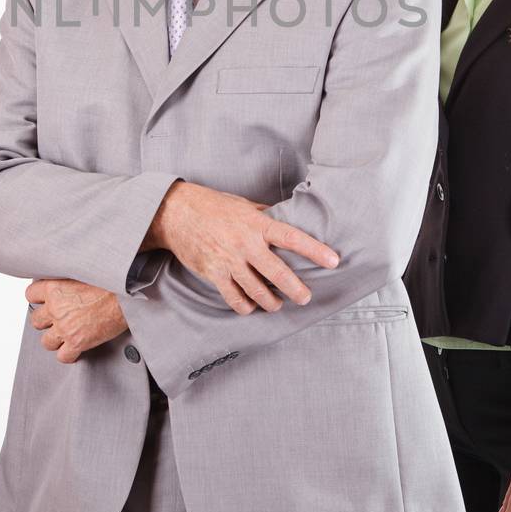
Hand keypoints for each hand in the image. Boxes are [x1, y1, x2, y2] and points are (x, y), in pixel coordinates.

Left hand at [26, 279, 127, 362]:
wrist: (126, 296)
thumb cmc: (109, 282)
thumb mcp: (82, 273)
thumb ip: (66, 280)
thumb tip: (63, 284)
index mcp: (54, 287)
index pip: (31, 294)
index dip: (39, 299)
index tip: (46, 301)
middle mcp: (56, 307)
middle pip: (36, 321)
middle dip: (46, 322)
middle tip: (58, 319)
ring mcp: (65, 327)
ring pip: (46, 342)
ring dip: (56, 340)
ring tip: (67, 335)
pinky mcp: (77, 342)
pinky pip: (63, 357)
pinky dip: (69, 355)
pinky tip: (76, 348)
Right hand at [143, 180, 338, 314]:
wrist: (177, 213)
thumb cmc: (214, 206)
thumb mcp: (244, 205)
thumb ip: (265, 215)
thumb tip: (288, 219)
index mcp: (257, 223)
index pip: (293, 237)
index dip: (315, 250)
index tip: (333, 260)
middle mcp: (245, 244)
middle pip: (278, 273)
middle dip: (296, 289)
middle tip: (305, 297)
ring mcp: (229, 261)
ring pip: (257, 291)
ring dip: (271, 302)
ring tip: (277, 304)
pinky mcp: (214, 274)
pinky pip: (235, 298)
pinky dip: (246, 306)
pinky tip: (251, 306)